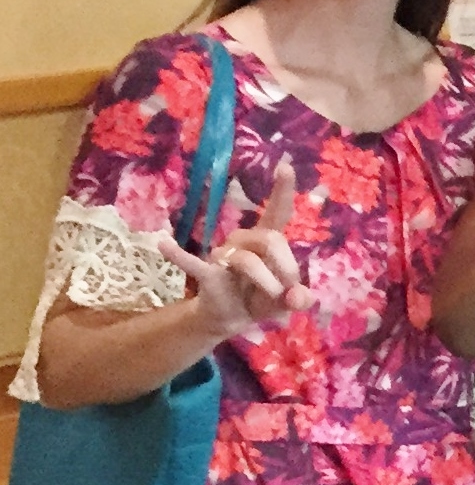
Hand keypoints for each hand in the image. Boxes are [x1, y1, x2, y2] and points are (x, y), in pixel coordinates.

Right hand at [163, 166, 311, 340]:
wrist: (232, 318)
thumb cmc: (261, 298)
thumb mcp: (286, 301)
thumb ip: (298, 298)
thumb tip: (301, 298)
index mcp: (267, 239)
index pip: (277, 211)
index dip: (282, 190)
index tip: (284, 166)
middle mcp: (244, 239)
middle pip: (271, 240)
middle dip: (287, 268)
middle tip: (289, 290)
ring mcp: (223, 254)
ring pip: (249, 260)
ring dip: (267, 283)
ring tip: (271, 298)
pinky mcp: (207, 272)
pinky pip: (192, 262)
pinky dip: (179, 255)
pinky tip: (163, 245)